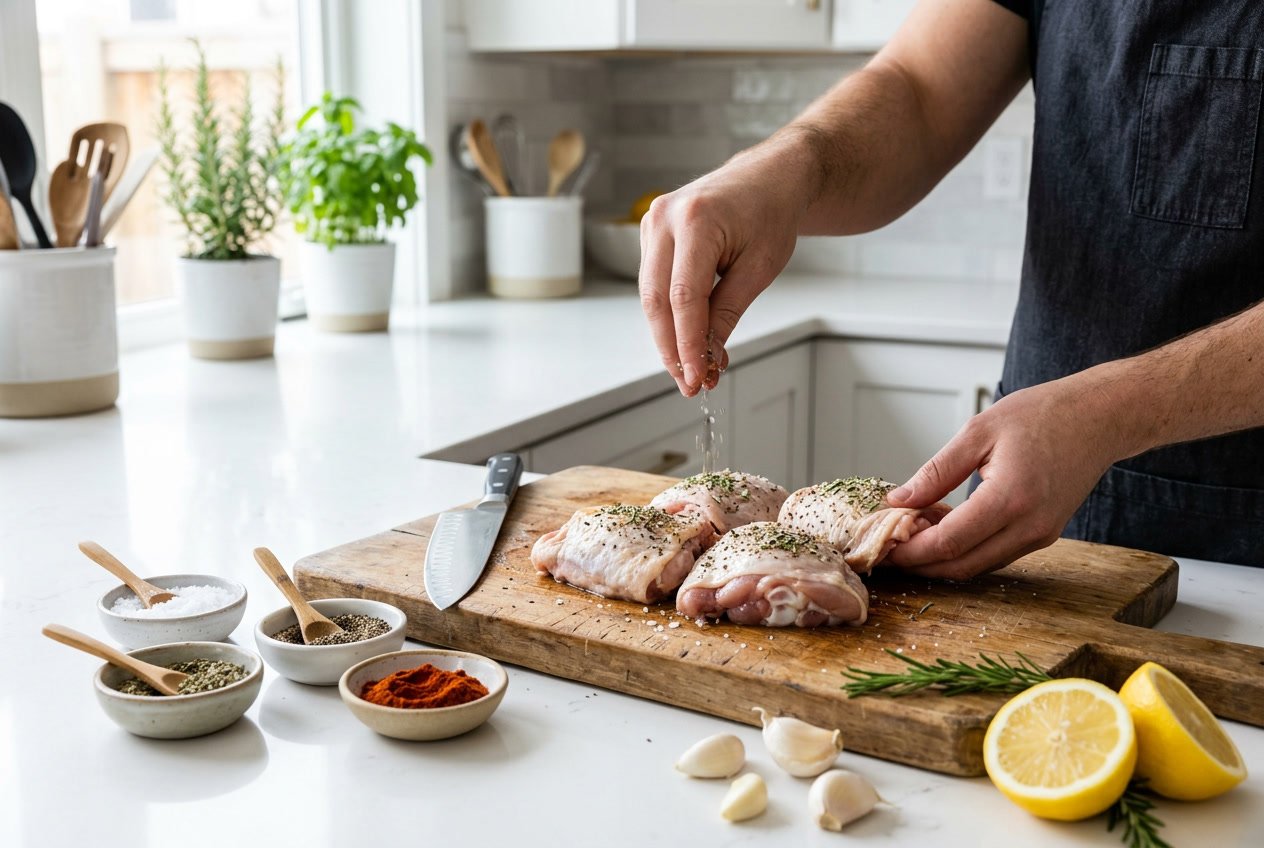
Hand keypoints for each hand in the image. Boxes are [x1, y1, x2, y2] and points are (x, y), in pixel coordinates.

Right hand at [638, 138, 812, 395]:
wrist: (769, 177)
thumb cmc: (770, 215)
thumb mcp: (759, 269)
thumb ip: (727, 314)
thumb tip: (707, 359)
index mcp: (697, 221)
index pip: (684, 299)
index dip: (687, 345)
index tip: (698, 379)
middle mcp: (664, 218)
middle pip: (657, 300)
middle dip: (672, 349)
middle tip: (691, 384)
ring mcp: (651, 222)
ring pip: (650, 296)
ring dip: (669, 337)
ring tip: (693, 369)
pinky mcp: (650, 232)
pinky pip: (654, 284)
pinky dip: (670, 315)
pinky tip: (687, 340)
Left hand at [883, 373, 1127, 579]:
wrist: (1099, 417)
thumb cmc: (1042, 414)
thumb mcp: (978, 432)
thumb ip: (936, 472)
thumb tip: (899, 500)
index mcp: (1010, 498)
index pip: (949, 542)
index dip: (912, 551)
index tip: (884, 546)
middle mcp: (1029, 526)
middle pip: (962, 565)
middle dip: (921, 563)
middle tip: (890, 548)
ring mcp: (1040, 535)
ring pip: (979, 565)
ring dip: (943, 558)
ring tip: (912, 534)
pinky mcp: (1044, 534)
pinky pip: (996, 554)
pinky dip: (967, 549)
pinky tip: (944, 528)